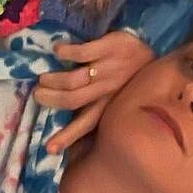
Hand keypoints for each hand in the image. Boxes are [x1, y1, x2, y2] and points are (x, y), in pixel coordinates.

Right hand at [33, 31, 155, 154]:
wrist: (154, 45)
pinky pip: (82, 52)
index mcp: (110, 104)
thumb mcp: (119, 97)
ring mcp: (108, 68)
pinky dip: (66, 52)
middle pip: (72, 100)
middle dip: (51, 99)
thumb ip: (98, 108)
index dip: (67, 136)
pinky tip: (57, 51)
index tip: (49, 148)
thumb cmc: (131, 75)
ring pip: (74, 80)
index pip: (86, 124)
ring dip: (54, 80)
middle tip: (37, 95)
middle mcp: (108, 90)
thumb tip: (67, 119)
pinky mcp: (110, 47)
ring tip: (43, 78)